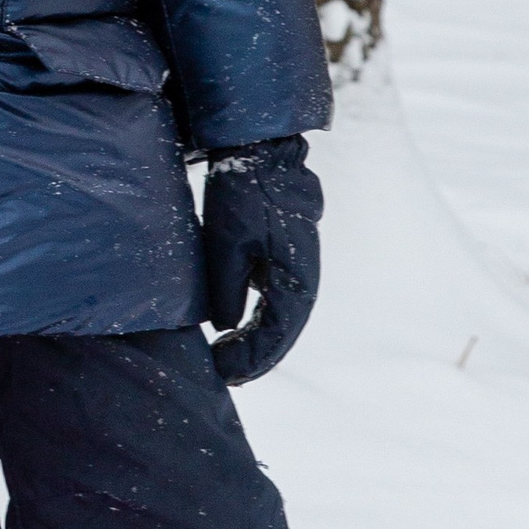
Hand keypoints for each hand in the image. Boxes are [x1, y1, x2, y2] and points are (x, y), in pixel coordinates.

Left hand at [202, 138, 322, 383]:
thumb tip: (226, 326)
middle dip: (255, 357)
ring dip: (255, 341)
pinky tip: (234, 330)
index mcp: (297, 277)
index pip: (278, 334)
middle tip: (225, 376)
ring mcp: (294, 268)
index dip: (252, 358)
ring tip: (227, 361)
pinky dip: (255, 320)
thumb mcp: (227, 241)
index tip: (225, 374)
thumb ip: (228, 287)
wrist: (262, 152)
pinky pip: (272, 299)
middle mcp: (303, 278)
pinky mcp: (282, 258)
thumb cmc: (244, 193)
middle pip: (281, 332)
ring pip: (278, 318)